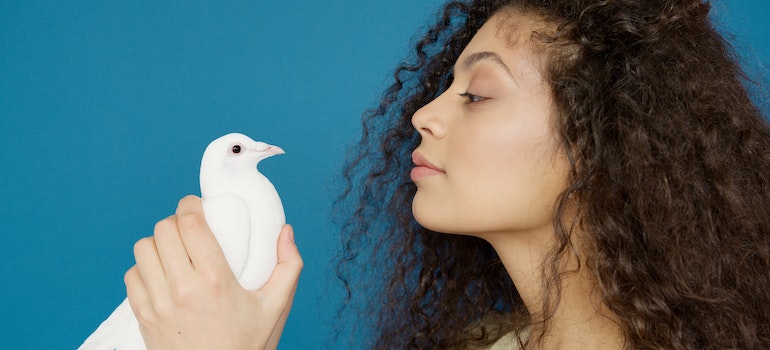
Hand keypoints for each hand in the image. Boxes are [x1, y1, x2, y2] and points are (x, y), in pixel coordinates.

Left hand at [124, 195, 302, 349]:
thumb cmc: (246, 345)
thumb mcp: (276, 307)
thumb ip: (289, 266)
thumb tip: (286, 232)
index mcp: (215, 281)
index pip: (189, 223)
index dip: (190, 205)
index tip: (197, 206)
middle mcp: (182, 289)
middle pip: (163, 229)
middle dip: (176, 222)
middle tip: (190, 229)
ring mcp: (157, 304)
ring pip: (143, 248)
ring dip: (159, 243)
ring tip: (175, 250)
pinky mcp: (142, 316)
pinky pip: (131, 275)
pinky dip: (145, 268)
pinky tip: (162, 274)